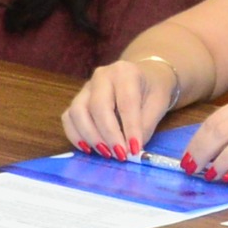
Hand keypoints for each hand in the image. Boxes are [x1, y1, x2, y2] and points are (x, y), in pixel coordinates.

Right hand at [63, 54, 184, 159]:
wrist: (144, 75)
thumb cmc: (152, 90)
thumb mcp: (158, 104)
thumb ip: (146, 125)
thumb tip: (132, 149)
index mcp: (125, 72)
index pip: (126, 102)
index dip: (130, 128)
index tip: (134, 149)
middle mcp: (102, 76)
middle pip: (98, 106)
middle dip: (109, 135)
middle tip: (120, 155)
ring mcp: (86, 88)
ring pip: (78, 112)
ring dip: (91, 137)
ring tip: (107, 153)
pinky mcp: (77, 100)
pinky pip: (68, 118)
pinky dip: (76, 136)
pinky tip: (89, 149)